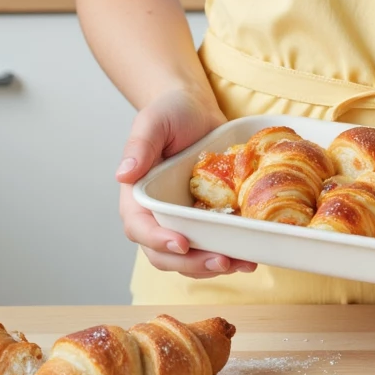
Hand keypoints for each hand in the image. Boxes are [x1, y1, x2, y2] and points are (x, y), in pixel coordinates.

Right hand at [114, 87, 257, 278]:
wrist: (197, 108)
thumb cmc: (171, 110)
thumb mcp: (153, 121)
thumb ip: (139, 146)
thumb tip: (123, 174)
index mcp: (138, 195)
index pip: (140, 228)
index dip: (158, 241)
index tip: (182, 244)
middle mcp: (157, 214)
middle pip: (166, 253)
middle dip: (193, 263)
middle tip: (222, 261)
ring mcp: (182, 219)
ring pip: (191, 257)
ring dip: (214, 266)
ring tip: (244, 263)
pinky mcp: (206, 218)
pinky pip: (214, 244)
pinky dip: (230, 253)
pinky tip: (251, 255)